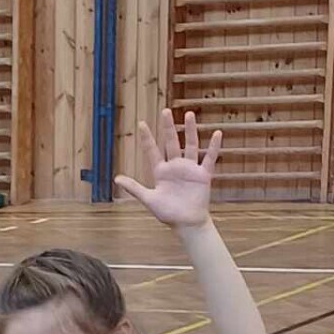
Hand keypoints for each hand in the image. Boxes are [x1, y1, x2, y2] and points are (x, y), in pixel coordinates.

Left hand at [116, 108, 219, 227]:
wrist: (186, 223)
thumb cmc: (167, 213)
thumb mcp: (148, 199)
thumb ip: (134, 188)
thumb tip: (116, 179)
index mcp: (161, 172)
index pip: (152, 151)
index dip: (147, 138)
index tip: (141, 124)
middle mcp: (175, 167)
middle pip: (171, 142)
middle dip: (168, 128)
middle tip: (165, 111)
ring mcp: (190, 169)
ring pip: (190, 145)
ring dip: (190, 130)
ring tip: (189, 114)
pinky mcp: (203, 174)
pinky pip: (210, 158)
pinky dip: (214, 147)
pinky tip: (217, 133)